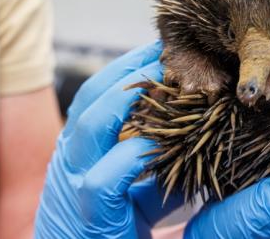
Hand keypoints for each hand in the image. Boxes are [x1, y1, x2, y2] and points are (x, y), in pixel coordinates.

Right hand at [34, 42, 181, 238]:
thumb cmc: (115, 234)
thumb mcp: (143, 194)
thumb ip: (162, 164)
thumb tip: (198, 135)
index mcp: (82, 151)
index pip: (98, 96)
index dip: (126, 69)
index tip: (160, 49)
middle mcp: (72, 161)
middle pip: (92, 98)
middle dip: (128, 68)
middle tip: (166, 49)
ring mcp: (73, 187)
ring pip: (89, 127)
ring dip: (126, 97)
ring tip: (162, 76)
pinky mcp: (89, 218)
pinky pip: (103, 180)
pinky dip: (131, 156)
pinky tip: (156, 142)